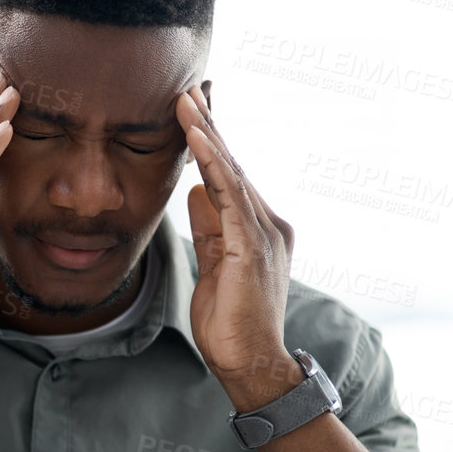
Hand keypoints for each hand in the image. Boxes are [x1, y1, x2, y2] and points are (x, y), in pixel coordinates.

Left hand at [175, 87, 297, 407]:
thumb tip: (195, 190)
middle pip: (232, 164)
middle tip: (188, 86)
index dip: (210, 141)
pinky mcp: (253, 246)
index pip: (229, 175)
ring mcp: (263, 233)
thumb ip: (209, 227)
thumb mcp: (213, 264)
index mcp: (257, 228)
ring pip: (231, 172)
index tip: (191, 107)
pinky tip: (196, 137)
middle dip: (209, 124)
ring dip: (206, 133)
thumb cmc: (230, 323)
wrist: (250, 364)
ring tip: (186, 99)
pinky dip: (212, 162)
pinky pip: (229, 194)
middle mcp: (267, 223)